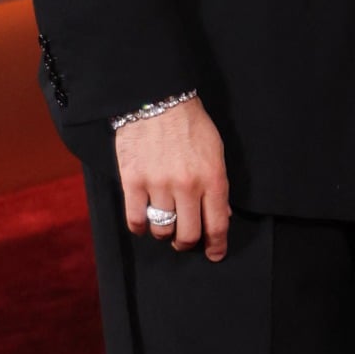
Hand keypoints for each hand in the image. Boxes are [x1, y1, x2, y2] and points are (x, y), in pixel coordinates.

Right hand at [115, 95, 230, 259]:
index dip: (216, 245)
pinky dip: (140, 226)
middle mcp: (186, 185)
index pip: (217, 224)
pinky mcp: (133, 181)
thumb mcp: (214, 150)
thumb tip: (221, 214)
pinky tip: (144, 217)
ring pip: (161, 229)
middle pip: (187, 235)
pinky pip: (136, 220)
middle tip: (184, 238)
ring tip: (164, 219)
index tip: (215, 254)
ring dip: (164, 230)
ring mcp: (158, 184)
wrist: (158, 99)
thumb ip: (217, 184)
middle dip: (187, 242)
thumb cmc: (190, 123)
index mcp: (212, 176)